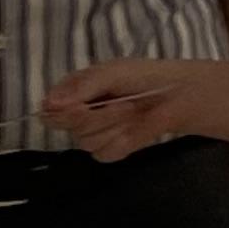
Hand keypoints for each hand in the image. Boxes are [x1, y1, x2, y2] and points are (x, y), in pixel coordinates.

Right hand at [46, 59, 207, 161]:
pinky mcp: (112, 149)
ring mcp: (96, 132)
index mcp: (77, 89)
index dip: (63, 109)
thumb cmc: (146, 77)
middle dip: (95, 116)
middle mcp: (81, 112)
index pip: (51, 106)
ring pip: (85, 141)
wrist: (180, 95)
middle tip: (122, 103)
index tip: (82, 105)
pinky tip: (134, 129)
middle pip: (66, 126)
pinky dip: (121, 142)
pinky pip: (103, 154)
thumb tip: (48, 105)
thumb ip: (80, 88)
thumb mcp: (111, 73)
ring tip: (133, 111)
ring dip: (112, 127)